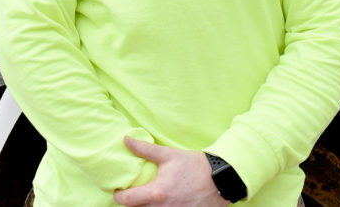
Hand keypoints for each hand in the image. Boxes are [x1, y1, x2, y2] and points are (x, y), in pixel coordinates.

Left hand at [113, 137, 230, 206]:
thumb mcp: (168, 155)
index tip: (120, 190)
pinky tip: (166, 201)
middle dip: (135, 202)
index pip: (126, 201)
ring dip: (149, 206)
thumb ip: (144, 149)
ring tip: (153, 196)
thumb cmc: (193, 166)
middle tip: (137, 192)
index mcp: (157, 194)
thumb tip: (126, 140)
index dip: (119, 195)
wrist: (221, 179)